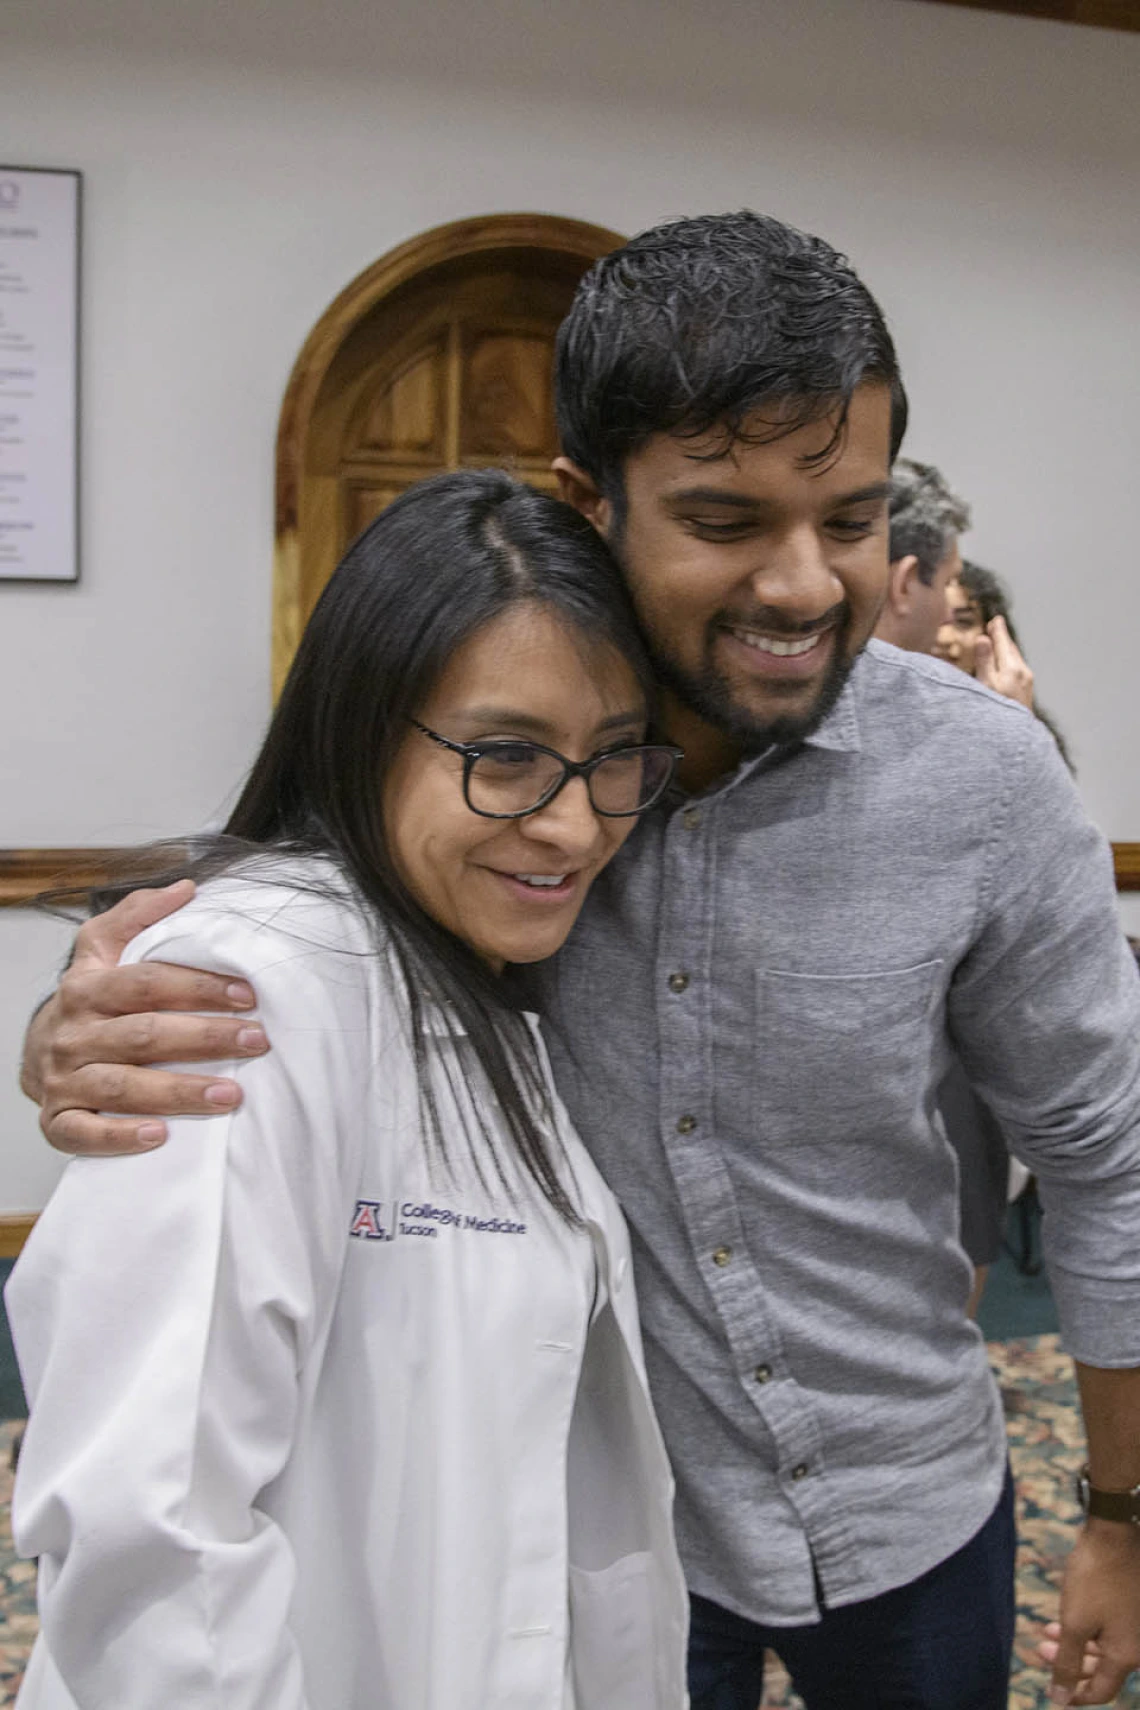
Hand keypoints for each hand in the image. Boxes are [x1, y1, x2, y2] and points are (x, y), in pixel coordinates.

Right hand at [24, 881, 268, 1156]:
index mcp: (87, 987)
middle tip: (255, 1041)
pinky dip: (119, 1137)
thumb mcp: (101, 948)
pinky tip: (160, 1135)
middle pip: (144, 1035)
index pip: (147, 983)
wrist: (39, 1053)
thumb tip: (186, 888)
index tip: (248, 994)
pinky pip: (84, 1134)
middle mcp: (73, 1034)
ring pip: (123, 1086)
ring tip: (230, 1095)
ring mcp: (64, 1079)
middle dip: (204, 1037)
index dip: (198, 987)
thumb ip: (139, 915)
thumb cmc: (89, 1001)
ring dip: (179, 1091)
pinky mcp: (59, 1120)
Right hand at [974, 616, 1034, 708]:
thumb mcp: (985, 685)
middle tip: (996, 626)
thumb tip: (983, 638)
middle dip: (1002, 638)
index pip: (1003, 643)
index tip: (995, 619)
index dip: (997, 630)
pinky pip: (1018, 669)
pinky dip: (1010, 661)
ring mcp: (1027, 683)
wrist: (1016, 736)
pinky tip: (1006, 667)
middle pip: (1011, 649)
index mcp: (1012, 668)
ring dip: (1007, 649)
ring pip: (1016, 659)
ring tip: (1000, 643)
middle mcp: (1022, 672)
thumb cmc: (996, 711)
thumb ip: (984, 661)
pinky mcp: (1027, 692)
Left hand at [1040, 1519, 1139, 1702]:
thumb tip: (1061, 1700)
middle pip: (1101, 1669)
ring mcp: (1136, 1626)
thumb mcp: (1074, 1623)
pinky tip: (1063, 1619)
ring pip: (1102, 1647)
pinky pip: (1108, 1630)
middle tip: (1041, 1650)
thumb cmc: (1094, 1578)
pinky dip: (1085, 1628)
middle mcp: (1137, 1646)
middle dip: (1069, 1663)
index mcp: (1128, 1656)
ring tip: (1046, 1632)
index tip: (1052, 1691)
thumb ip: (1067, 1663)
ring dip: (1073, 1643)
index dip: (1075, 1695)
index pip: (1102, 1691)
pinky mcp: (1131, 1609)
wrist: (1114, 1535)